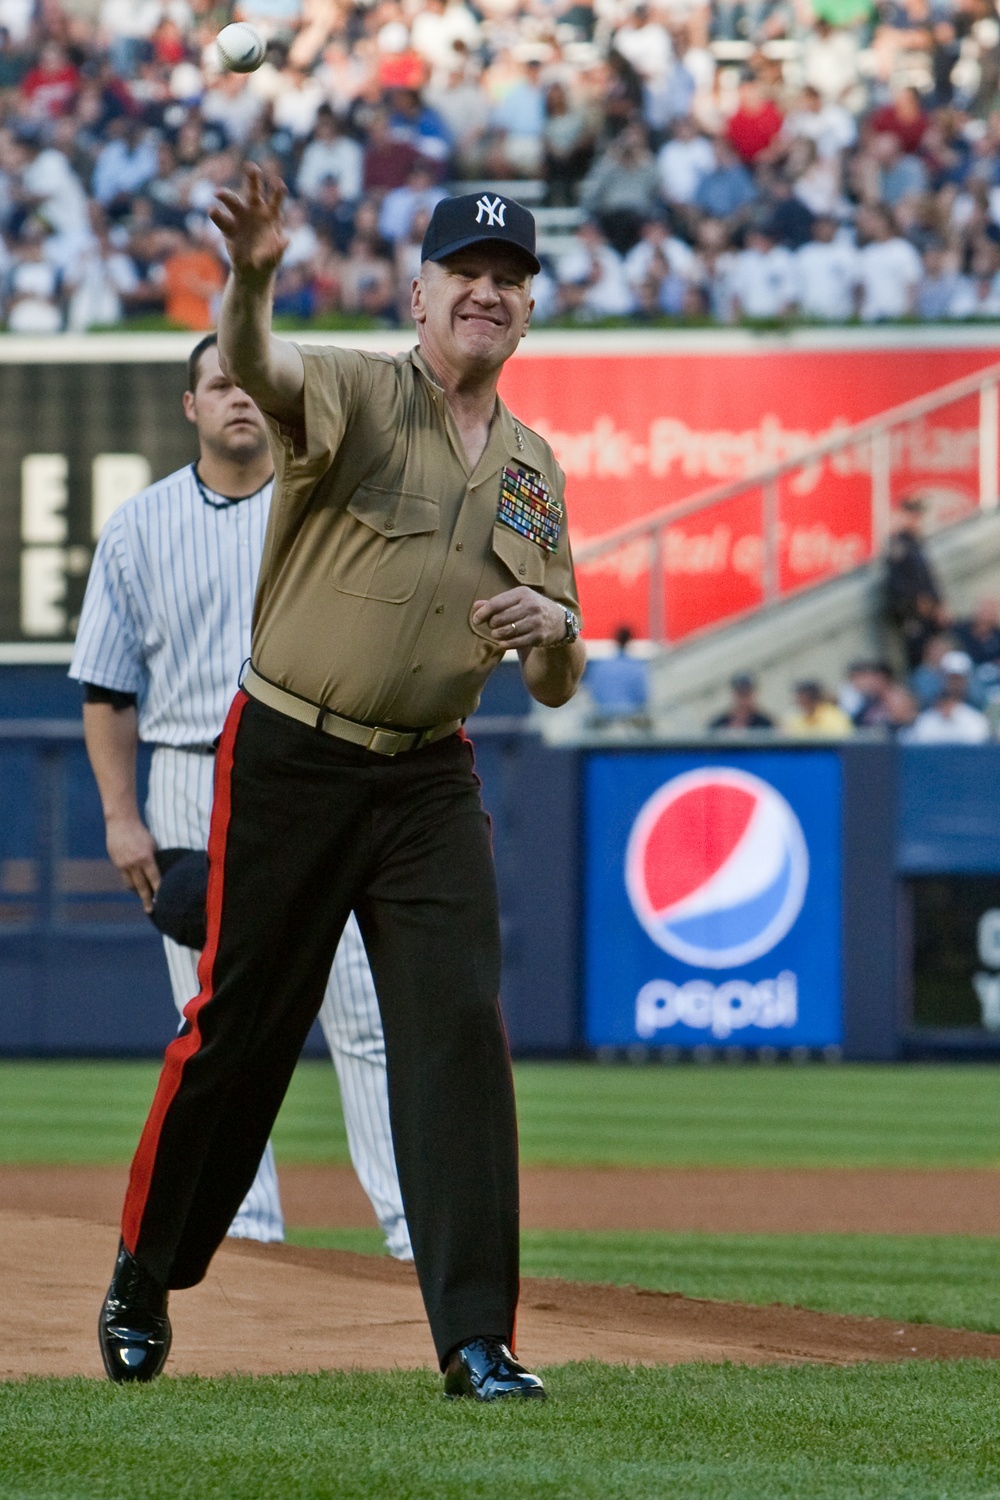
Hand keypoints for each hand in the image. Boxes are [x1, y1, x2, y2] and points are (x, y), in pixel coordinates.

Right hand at [105, 814, 159, 913]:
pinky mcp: (116, 863)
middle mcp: (134, 863)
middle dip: (147, 899)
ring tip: (143, 898)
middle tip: (151, 910)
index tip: (162, 901)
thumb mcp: (152, 844)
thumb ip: (154, 859)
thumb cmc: (141, 832)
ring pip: (130, 885)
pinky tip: (135, 886)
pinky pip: (124, 878)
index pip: (154, 879)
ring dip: (137, 892)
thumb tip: (159, 873)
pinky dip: (130, 883)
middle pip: (141, 887)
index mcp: (146, 858)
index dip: (159, 891)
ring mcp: (123, 864)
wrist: (121, 822)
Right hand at [210, 164, 287, 278]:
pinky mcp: (228, 228)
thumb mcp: (275, 257)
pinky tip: (212, 211)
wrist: (252, 270)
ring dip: (226, 196)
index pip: (275, 200)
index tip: (279, 184)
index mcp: (270, 215)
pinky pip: (221, 220)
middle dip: (252, 179)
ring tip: (218, 193)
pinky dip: (216, 215)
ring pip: (233, 202)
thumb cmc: (267, 259)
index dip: (277, 192)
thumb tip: (287, 240)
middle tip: (250, 167)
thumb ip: (280, 248)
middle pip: (253, 191)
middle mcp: (254, 211)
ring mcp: (240, 218)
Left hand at [471, 587, 566, 648]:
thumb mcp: (518, 600)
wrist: (559, 621)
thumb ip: (497, 603)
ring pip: (506, 631)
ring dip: (497, 635)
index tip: (476, 620)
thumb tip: (476, 606)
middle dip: (492, 624)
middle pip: (499, 619)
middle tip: (493, 626)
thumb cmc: (532, 608)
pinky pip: (515, 642)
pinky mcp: (538, 636)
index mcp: (523, 594)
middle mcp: (530, 606)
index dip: (483, 613)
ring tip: (497, 634)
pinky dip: (505, 644)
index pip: (496, 603)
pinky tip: (502, 643)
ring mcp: (535, 622)